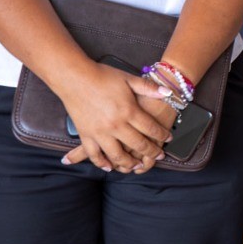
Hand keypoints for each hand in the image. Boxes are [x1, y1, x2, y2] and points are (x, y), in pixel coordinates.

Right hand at [58, 63, 174, 172]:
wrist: (74, 77)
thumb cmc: (103, 76)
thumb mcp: (128, 79)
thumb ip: (148, 87)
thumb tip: (168, 92)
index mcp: (128, 111)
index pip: (150, 128)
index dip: (162, 135)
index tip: (168, 139)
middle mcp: (116, 125)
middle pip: (138, 144)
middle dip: (151, 152)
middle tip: (159, 156)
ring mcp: (99, 132)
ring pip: (117, 155)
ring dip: (129, 163)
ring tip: (137, 166)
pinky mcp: (85, 135)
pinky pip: (94, 154)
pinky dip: (102, 163)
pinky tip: (109, 167)